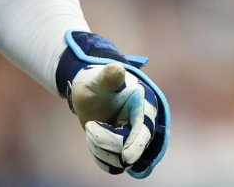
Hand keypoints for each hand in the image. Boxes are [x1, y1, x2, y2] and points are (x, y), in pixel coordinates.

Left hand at [58, 32, 169, 177]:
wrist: (88, 93)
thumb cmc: (94, 82)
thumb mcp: (98, 79)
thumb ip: (108, 77)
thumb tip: (117, 69)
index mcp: (143, 103)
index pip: (144, 129)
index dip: (136, 144)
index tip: (125, 157)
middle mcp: (142, 123)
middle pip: (131, 148)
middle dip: (108, 143)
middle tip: (89, 127)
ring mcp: (132, 137)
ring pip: (121, 159)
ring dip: (101, 149)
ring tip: (89, 129)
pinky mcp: (123, 148)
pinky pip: (113, 163)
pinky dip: (100, 156)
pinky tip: (91, 139)